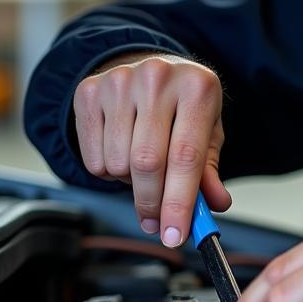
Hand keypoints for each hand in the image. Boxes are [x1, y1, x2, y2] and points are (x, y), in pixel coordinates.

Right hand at [72, 52, 230, 245]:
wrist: (149, 66)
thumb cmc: (183, 104)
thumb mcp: (207, 131)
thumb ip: (209, 171)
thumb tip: (214, 206)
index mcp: (197, 87)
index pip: (186, 157)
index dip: (180, 203)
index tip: (175, 235)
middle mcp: (158, 78)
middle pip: (147, 163)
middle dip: (152, 204)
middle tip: (156, 224)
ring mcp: (119, 81)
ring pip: (117, 164)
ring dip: (129, 184)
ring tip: (143, 168)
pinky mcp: (89, 91)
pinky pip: (93, 158)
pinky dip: (107, 172)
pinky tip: (121, 153)